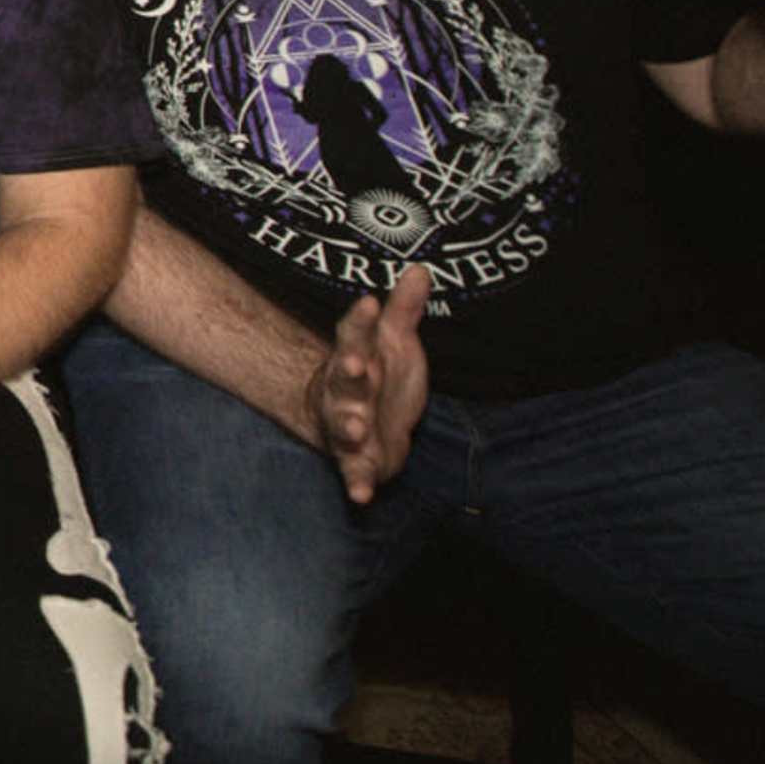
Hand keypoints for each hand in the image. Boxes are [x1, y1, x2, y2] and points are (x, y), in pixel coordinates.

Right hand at [308, 263, 433, 504]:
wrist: (358, 427)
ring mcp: (348, 424)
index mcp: (358, 358)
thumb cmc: (380, 378)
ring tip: (355, 429)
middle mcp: (346, 390)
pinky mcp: (356, 459)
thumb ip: (404, 310)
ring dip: (348, 426)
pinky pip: (354, 472)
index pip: (355, 334)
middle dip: (348, 372)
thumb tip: (419, 267)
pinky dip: (357, 484)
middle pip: (345, 377)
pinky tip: (361, 496)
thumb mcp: (395, 343)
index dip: (361, 319)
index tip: (370, 301)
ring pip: (344, 423)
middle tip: (355, 366)